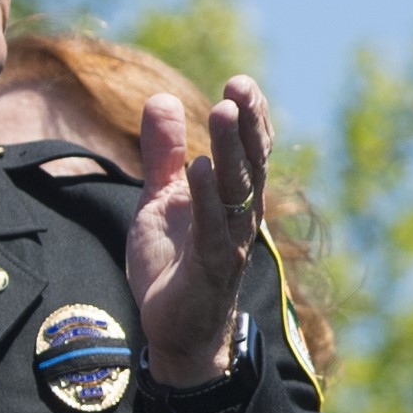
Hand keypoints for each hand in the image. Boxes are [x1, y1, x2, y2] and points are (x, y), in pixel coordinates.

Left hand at [129, 76, 269, 412]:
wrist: (175, 330)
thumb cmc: (174, 264)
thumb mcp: (160, 199)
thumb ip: (162, 153)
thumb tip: (162, 99)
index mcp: (233, 199)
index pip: (250, 152)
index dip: (251, 118)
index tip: (243, 83)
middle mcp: (240, 217)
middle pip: (252, 163)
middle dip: (248, 124)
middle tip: (241, 85)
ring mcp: (230, 242)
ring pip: (238, 190)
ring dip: (231, 151)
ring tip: (223, 112)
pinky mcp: (211, 267)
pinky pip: (213, 228)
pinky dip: (208, 198)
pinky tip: (200, 167)